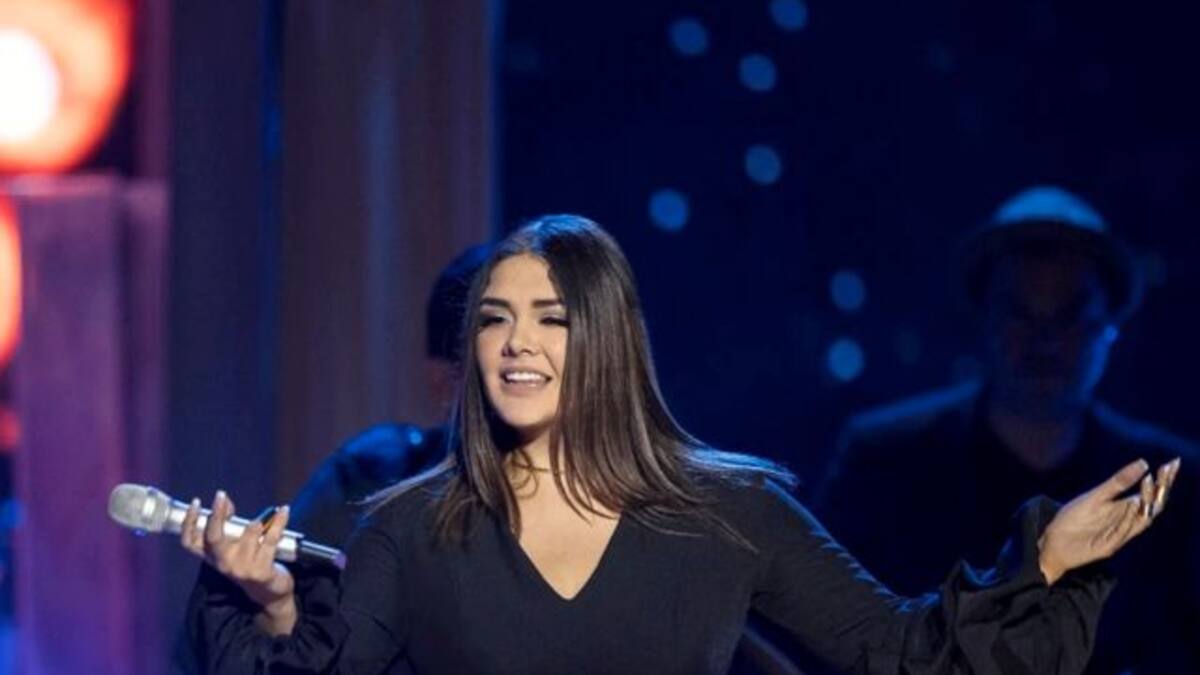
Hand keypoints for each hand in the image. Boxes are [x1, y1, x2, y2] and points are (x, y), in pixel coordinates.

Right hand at [180, 491, 296, 633]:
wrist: (269, 594)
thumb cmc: (250, 564)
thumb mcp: (234, 547)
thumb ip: (228, 525)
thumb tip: (225, 501)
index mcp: (213, 558)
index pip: (190, 542)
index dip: (188, 522)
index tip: (196, 503)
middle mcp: (224, 564)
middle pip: (213, 537)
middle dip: (217, 514)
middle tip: (220, 496)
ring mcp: (242, 568)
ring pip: (250, 532)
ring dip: (261, 519)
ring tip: (271, 512)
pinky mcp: (262, 571)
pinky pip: (271, 538)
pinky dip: (279, 522)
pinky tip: (284, 511)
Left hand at [1038, 457, 1180, 584]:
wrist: (1052, 541)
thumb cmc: (1073, 518)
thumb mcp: (1094, 496)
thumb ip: (1117, 483)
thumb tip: (1143, 463)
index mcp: (1124, 509)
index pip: (1151, 495)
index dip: (1163, 482)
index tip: (1170, 465)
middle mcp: (1125, 523)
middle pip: (1151, 509)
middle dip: (1158, 493)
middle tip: (1162, 476)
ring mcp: (1118, 536)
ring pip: (1139, 522)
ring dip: (1143, 507)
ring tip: (1145, 490)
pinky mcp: (1107, 547)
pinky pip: (1121, 535)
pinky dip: (1127, 522)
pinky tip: (1131, 507)